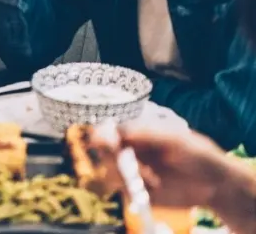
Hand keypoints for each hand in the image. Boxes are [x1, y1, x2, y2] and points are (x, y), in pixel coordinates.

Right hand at [92, 126, 244, 211]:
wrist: (215, 184)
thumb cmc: (198, 154)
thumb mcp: (177, 139)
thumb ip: (149, 134)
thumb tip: (120, 131)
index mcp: (137, 132)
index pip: (109, 129)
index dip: (103, 135)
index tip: (111, 144)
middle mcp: (130, 149)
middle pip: (103, 150)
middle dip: (112, 157)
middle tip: (127, 165)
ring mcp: (132, 170)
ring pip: (109, 171)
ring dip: (126, 176)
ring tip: (152, 179)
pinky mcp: (136, 190)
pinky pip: (122, 189)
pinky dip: (134, 189)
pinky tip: (154, 187)